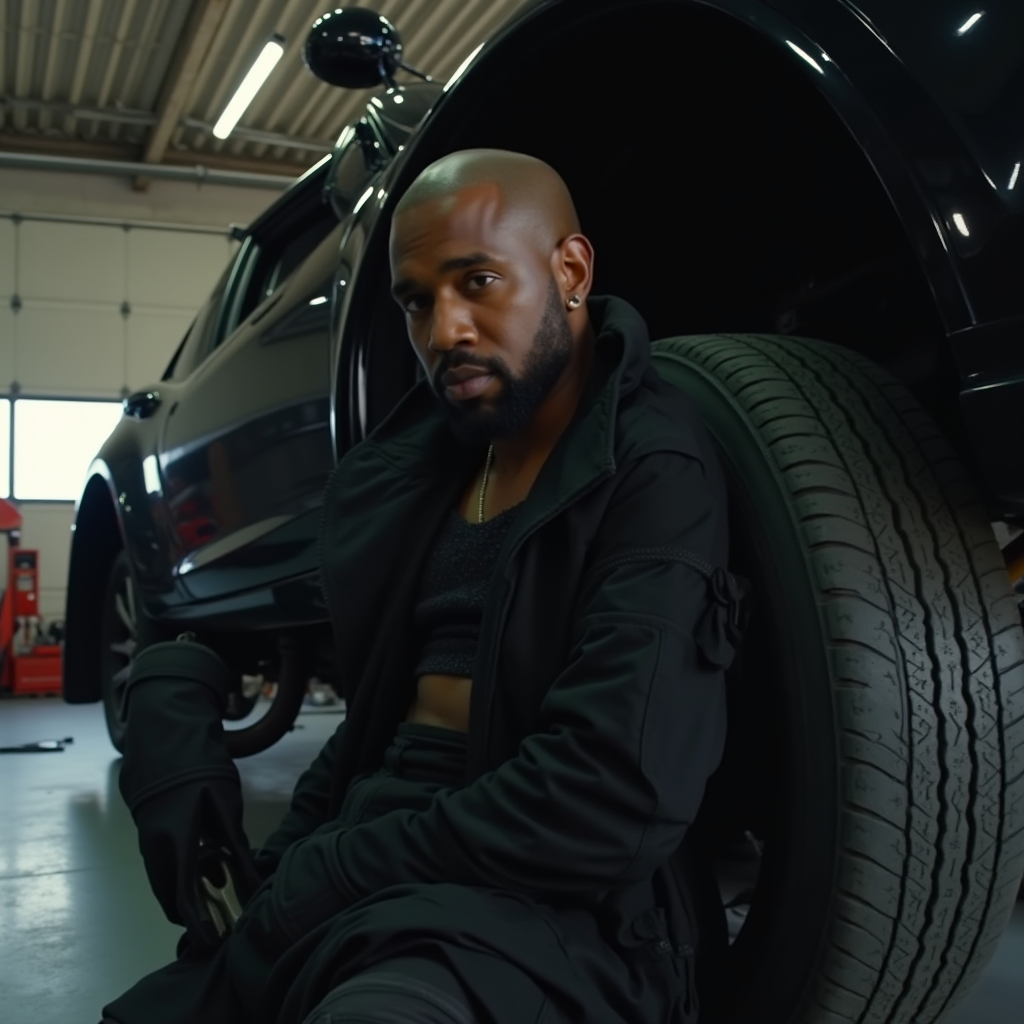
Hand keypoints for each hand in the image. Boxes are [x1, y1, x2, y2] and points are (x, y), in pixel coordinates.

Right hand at [131, 778, 260, 951]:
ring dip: (191, 893)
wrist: (169, 751)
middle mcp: (155, 850)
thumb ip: (239, 849)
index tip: (211, 943)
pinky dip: (185, 877)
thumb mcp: (226, 810)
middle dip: (195, 914)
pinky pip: (166, 871)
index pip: (181, 896)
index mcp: (175, 841)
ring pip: (167, 886)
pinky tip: (211, 864)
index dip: (196, 924)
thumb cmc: (202, 775)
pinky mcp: (151, 842)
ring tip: (223, 882)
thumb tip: (255, 884)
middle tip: (223, 920)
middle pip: (171, 899)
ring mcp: (149, 847)